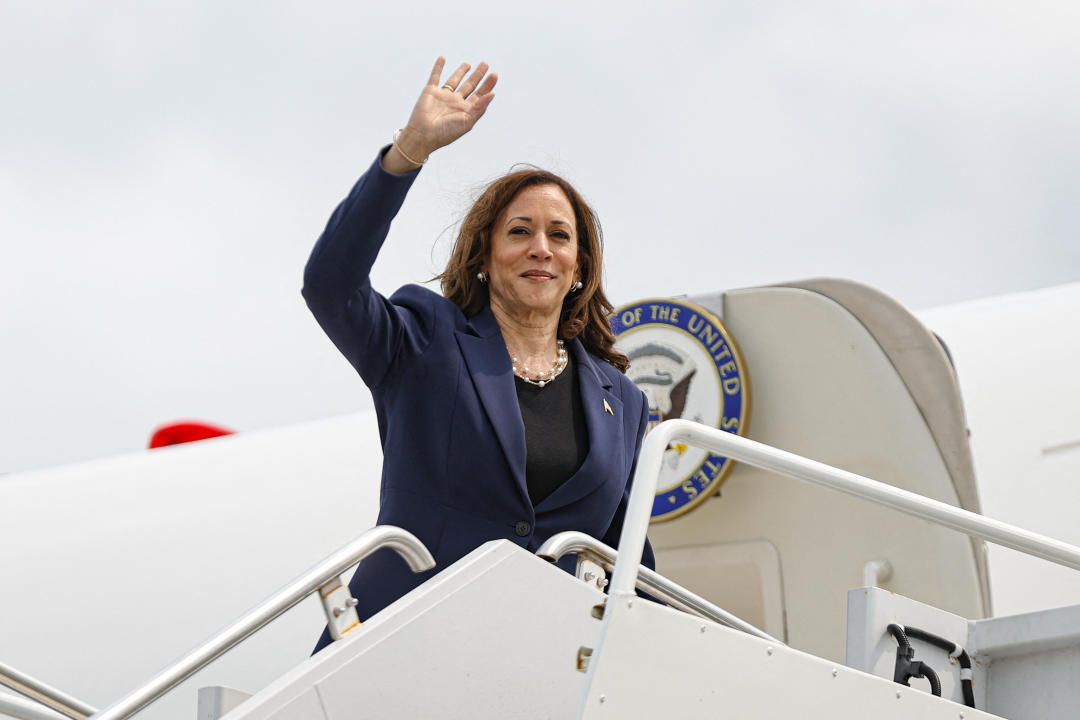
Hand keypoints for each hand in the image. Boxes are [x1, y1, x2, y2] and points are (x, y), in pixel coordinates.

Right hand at [386, 57, 497, 171]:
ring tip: (468, 64)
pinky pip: (435, 77)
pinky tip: (442, 58)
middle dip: (478, 75)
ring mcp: (443, 96)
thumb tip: (493, 94)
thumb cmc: (446, 133)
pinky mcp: (431, 92)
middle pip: (469, 86)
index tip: (495, 75)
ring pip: (454, 81)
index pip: (480, 95)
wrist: (423, 135)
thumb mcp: (467, 121)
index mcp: (465, 111)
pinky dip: (438, 67)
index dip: (488, 85)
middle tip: (485, 64)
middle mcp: (455, 103)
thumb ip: (480, 107)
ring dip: (461, 72)